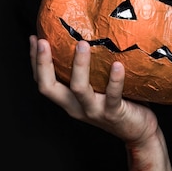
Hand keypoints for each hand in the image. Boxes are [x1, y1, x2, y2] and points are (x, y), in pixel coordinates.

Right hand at [30, 35, 158, 145]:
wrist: (138, 132)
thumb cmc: (121, 104)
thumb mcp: (99, 88)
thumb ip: (92, 71)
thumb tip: (93, 38)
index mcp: (69, 100)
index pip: (44, 81)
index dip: (35, 62)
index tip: (33, 39)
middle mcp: (76, 107)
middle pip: (49, 87)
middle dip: (43, 64)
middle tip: (43, 41)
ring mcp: (94, 111)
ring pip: (79, 89)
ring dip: (79, 65)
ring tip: (82, 44)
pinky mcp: (113, 113)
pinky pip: (112, 95)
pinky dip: (115, 80)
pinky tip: (117, 64)